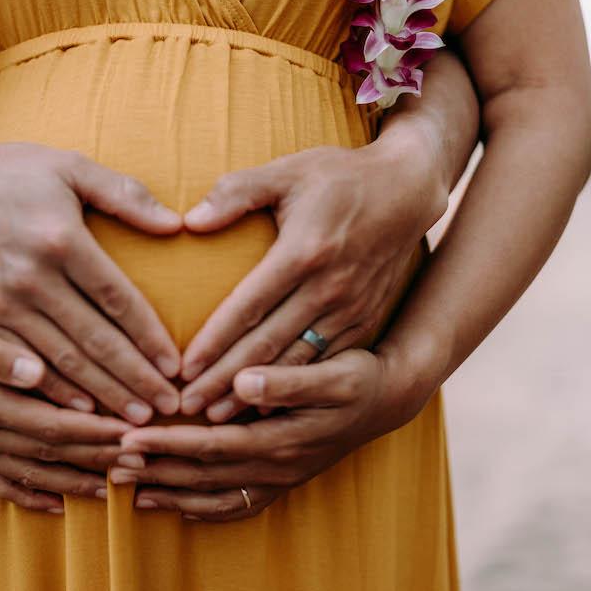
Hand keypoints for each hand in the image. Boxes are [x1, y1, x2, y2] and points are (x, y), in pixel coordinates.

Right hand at [0, 127, 183, 423]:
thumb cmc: (11, 173)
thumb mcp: (70, 167)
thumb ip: (125, 194)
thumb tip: (177, 224)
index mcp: (61, 239)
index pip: (117, 300)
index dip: (150, 338)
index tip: (177, 367)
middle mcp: (31, 277)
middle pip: (94, 340)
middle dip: (134, 380)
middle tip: (169, 410)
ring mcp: (0, 302)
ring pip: (60, 361)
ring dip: (101, 395)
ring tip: (135, 422)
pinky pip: (21, 366)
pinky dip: (54, 393)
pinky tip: (81, 414)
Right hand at [0, 305, 135, 513]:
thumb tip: (36, 370)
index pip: (53, 424)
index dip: (94, 432)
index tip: (133, 433)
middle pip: (52, 453)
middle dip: (99, 460)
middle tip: (143, 464)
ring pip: (34, 474)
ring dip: (76, 483)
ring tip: (118, 489)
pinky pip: (3, 484)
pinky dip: (33, 498)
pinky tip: (61, 506)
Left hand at [110, 346, 437, 520]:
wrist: (390, 398)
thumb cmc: (360, 377)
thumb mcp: (334, 372)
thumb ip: (288, 379)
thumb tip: (244, 380)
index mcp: (281, 440)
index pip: (211, 446)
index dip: (168, 444)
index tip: (128, 439)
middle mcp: (277, 467)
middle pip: (203, 476)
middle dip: (155, 473)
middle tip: (109, 467)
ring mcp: (280, 479)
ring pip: (214, 497)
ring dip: (170, 496)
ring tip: (128, 494)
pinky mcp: (283, 481)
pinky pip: (236, 506)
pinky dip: (203, 511)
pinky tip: (177, 509)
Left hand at [178, 124, 448, 421]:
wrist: (408, 191)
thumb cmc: (338, 176)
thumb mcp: (287, 171)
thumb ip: (236, 192)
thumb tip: (191, 220)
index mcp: (304, 251)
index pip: (249, 306)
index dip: (214, 341)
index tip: (182, 368)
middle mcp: (329, 288)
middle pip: (267, 346)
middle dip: (224, 382)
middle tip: (185, 408)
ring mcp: (351, 310)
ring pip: (295, 364)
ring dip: (255, 396)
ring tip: (215, 419)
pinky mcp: (365, 323)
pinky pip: (323, 364)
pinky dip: (292, 390)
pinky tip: (264, 409)